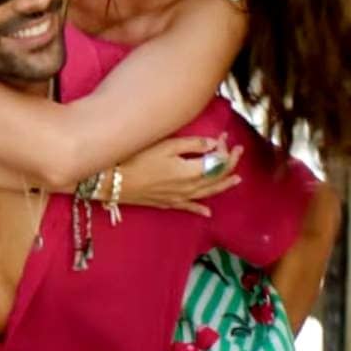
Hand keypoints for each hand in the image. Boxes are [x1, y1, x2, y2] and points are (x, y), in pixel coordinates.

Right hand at [117, 134, 243, 216]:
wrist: (112, 180)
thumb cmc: (136, 158)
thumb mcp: (166, 145)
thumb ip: (192, 144)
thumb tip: (214, 144)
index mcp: (190, 172)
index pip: (217, 162)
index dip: (225, 150)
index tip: (227, 137)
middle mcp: (188, 188)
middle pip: (215, 178)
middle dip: (229, 165)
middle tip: (238, 152)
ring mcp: (177, 198)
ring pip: (207, 193)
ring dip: (223, 186)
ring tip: (236, 180)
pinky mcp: (166, 203)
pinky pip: (188, 207)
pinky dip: (200, 209)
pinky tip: (207, 212)